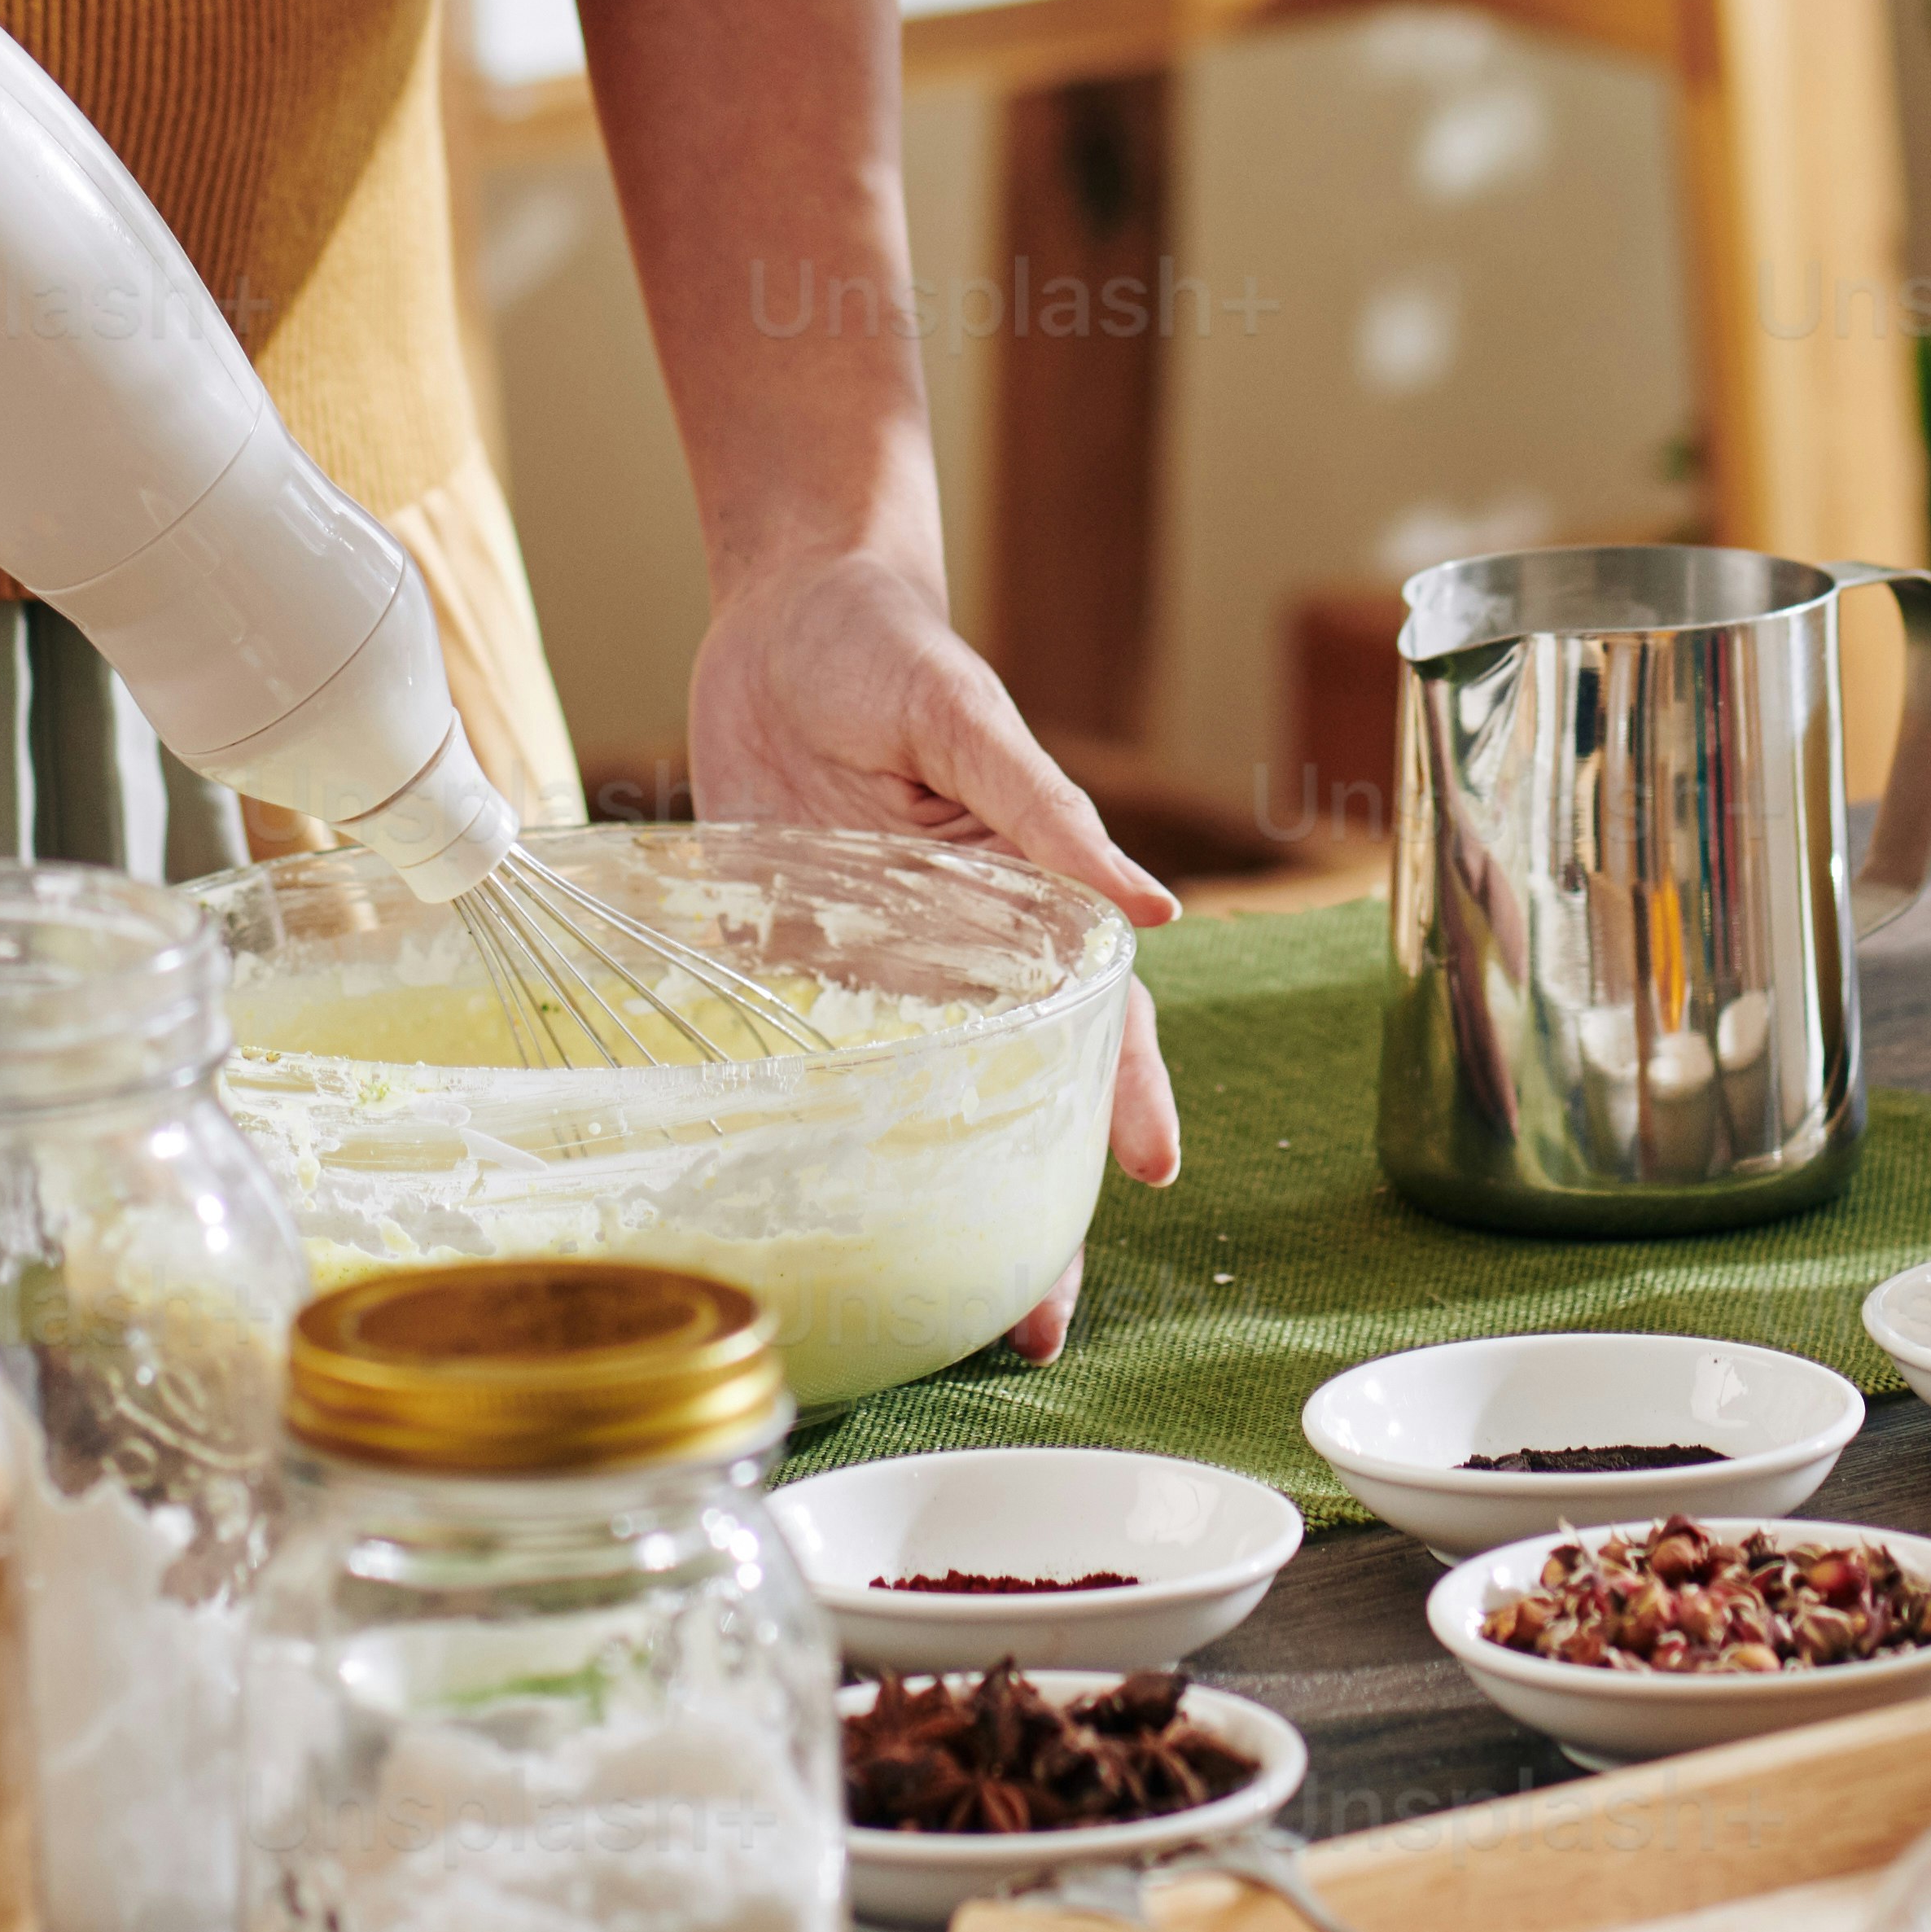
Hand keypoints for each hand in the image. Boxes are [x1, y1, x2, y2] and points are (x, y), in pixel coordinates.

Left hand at [686, 544, 1180, 1360]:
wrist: (774, 607)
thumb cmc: (889, 644)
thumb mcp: (967, 718)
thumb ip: (1046, 815)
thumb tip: (1155, 916)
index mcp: (1024, 896)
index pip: (1094, 1018)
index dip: (1122, 1102)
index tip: (1149, 1180)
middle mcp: (958, 951)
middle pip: (1010, 1094)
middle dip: (1035, 1206)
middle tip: (1040, 1324)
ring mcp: (872, 967)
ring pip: (918, 1107)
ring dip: (936, 1202)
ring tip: (948, 1313)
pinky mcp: (785, 965)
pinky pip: (810, 1070)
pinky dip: (823, 1143)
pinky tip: (814, 1215)